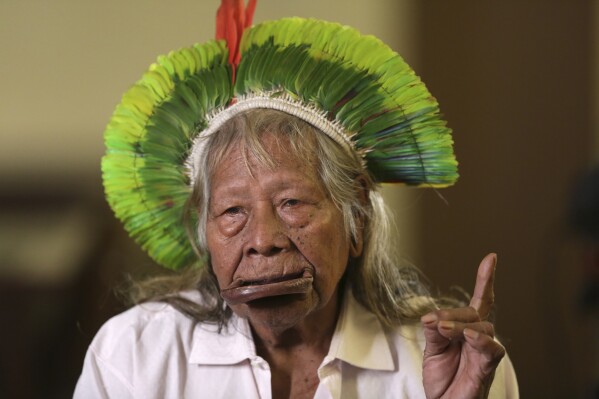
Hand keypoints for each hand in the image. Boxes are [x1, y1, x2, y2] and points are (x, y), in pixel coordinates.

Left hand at [421, 253, 505, 398]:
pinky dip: (482, 340)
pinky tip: (470, 337)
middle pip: (474, 312)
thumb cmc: (442, 379)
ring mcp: (484, 351)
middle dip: (454, 313)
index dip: (485, 280)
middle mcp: (478, 337)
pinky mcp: (487, 367)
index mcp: (465, 329)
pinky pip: (493, 349)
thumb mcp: (431, 350)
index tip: (491, 258)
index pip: (478, 301)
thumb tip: (432, 317)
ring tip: (444, 329)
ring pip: (482, 326)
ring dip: (461, 325)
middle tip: (436, 322)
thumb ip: (433, 331)